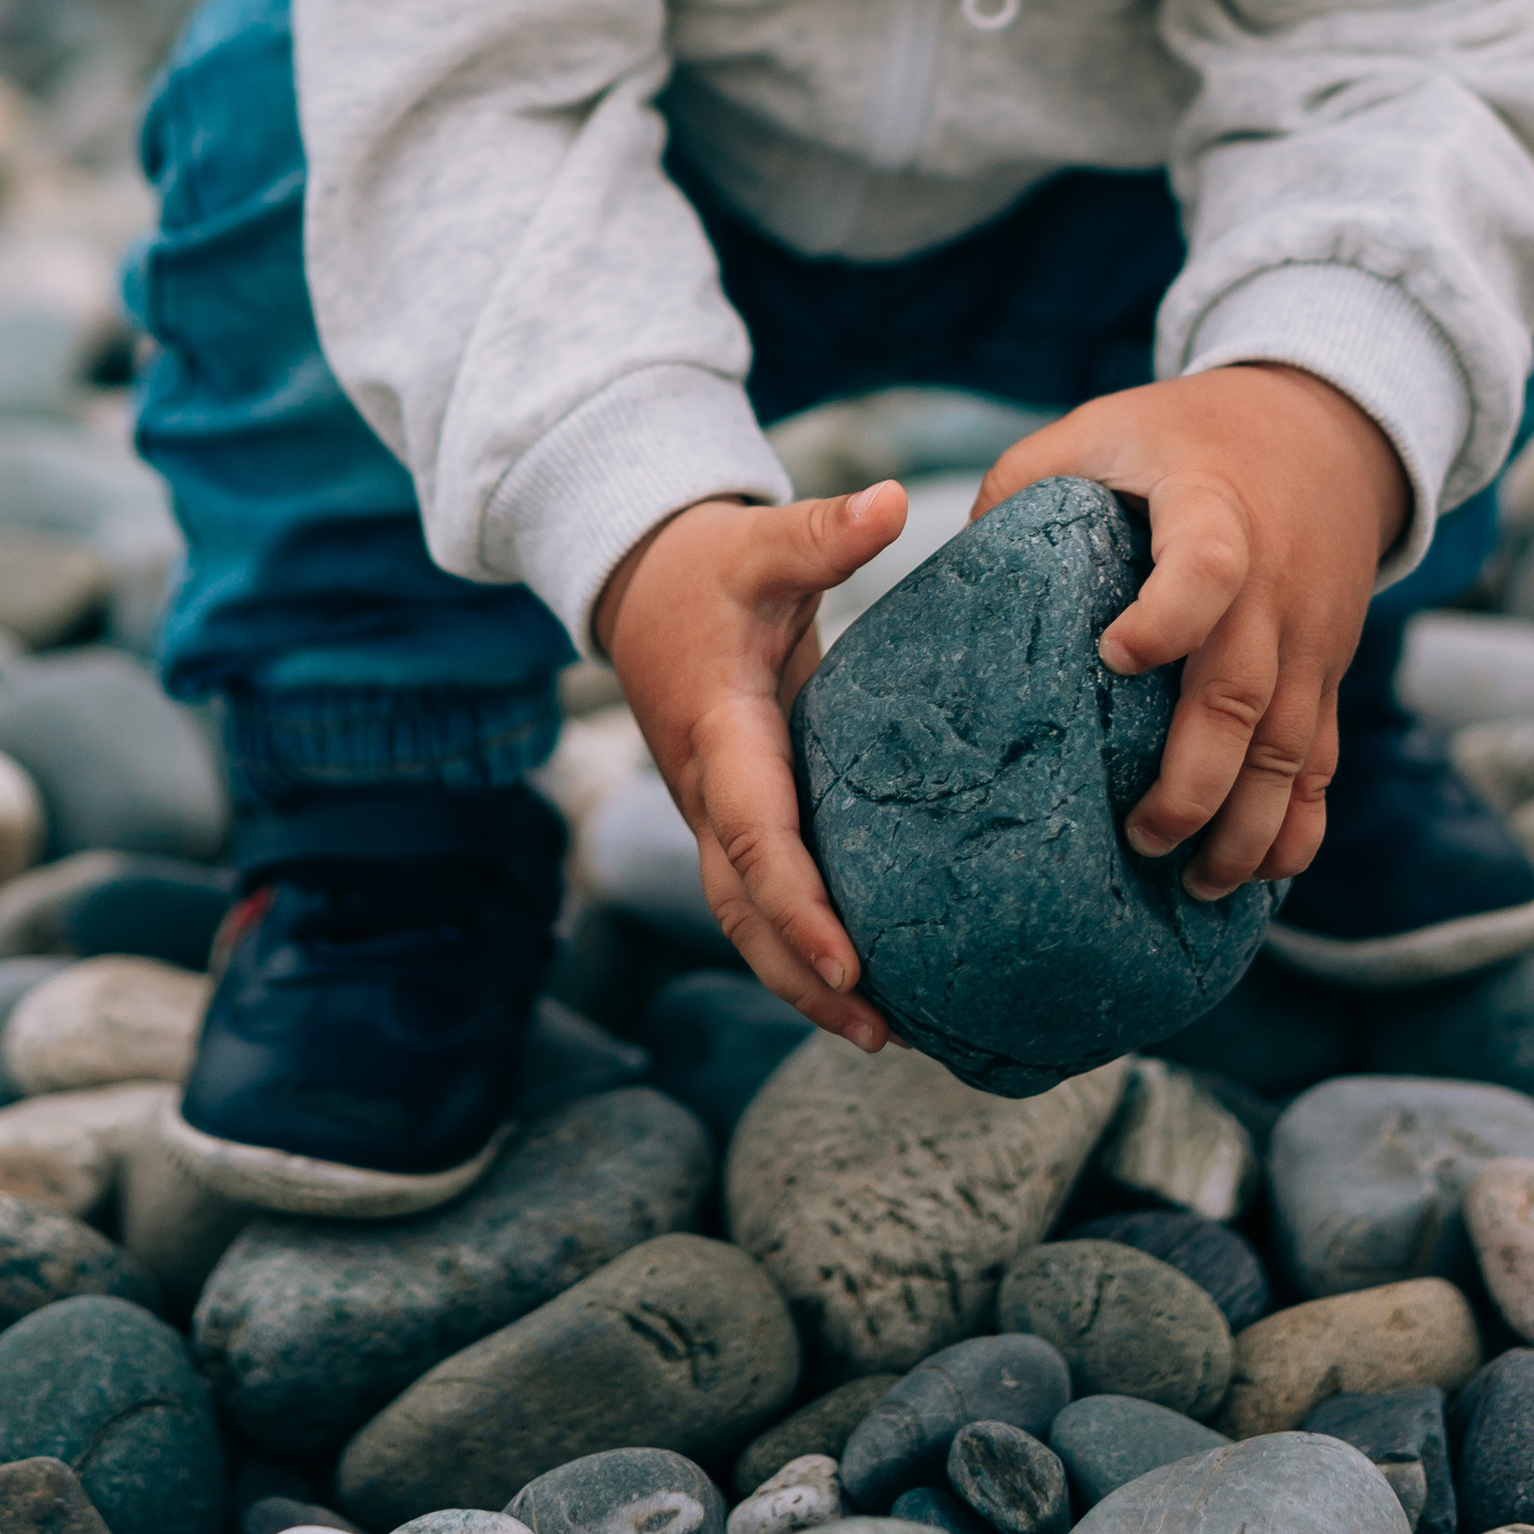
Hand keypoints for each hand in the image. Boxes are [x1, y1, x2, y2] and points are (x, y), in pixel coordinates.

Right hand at [594, 480, 906, 1049]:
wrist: (640, 582)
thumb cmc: (710, 567)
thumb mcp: (762, 543)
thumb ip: (825, 532)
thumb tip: (894, 501)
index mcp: (718, 733)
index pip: (756, 834)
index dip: (799, 902)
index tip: (849, 960)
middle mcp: (706, 790)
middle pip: (742, 908)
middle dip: (802, 976)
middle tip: (880, 1029)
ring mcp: (712, 812)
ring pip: (743, 917)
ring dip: (799, 979)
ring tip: (881, 1032)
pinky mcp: (732, 816)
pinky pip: (759, 897)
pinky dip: (799, 945)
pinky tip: (860, 983)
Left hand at [973, 366, 1408, 900]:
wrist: (1323, 430)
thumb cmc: (1187, 435)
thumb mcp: (1104, 427)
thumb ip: (1024, 479)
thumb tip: (950, 564)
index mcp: (1213, 511)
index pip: (1206, 567)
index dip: (1168, 619)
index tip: (1114, 657)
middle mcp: (1272, 585)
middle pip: (1243, 695)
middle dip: (1195, 782)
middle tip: (1140, 837)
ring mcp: (1310, 637)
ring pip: (1291, 749)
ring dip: (1249, 828)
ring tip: (1194, 883)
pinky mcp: (1326, 673)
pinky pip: (1324, 763)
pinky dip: (1300, 829)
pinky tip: (1258, 880)